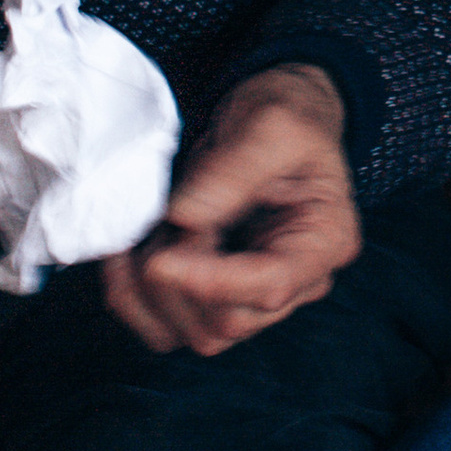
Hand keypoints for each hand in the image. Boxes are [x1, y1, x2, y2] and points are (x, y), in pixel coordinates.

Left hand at [102, 63, 360, 357]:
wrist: (268, 121)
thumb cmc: (284, 117)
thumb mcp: (271, 124)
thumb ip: (235, 167)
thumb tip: (185, 217)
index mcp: (324, 242)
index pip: (270, 287)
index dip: (210, 281)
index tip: (160, 257)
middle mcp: (296, 283)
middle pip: (226, 321)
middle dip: (177, 275)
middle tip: (165, 215)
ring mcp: (252, 296)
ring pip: (191, 333)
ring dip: (150, 288)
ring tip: (150, 228)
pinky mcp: (213, 298)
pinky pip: (166, 330)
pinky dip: (132, 300)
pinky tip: (125, 255)